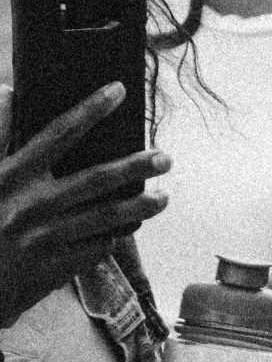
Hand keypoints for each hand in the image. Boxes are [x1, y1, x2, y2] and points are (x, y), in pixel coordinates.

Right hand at [0, 85, 168, 330]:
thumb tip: (8, 91)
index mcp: (9, 178)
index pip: (58, 134)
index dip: (91, 109)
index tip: (117, 91)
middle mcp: (31, 207)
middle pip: (97, 180)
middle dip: (136, 167)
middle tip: (165, 159)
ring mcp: (44, 241)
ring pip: (105, 219)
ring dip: (139, 208)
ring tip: (163, 198)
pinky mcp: (51, 271)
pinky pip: (94, 250)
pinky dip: (114, 237)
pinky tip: (128, 229)